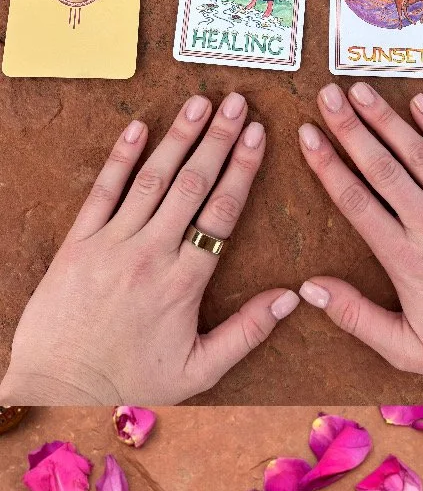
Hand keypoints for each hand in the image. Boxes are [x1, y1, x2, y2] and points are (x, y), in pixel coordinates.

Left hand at [2, 94, 298, 405]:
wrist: (63, 387)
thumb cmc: (133, 384)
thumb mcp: (200, 370)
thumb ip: (247, 332)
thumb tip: (291, 299)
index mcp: (184, 284)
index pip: (221, 213)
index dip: (243, 170)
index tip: (259, 137)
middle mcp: (150, 254)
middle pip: (192, 184)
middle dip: (218, 140)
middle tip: (238, 103)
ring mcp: (111, 244)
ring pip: (152, 179)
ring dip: (178, 137)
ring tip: (200, 104)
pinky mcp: (78, 243)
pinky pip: (103, 190)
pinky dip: (121, 157)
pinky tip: (138, 128)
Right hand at [296, 83, 422, 397]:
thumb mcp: (407, 349)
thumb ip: (356, 316)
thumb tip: (309, 288)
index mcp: (406, 261)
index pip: (355, 201)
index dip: (327, 165)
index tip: (306, 135)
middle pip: (382, 167)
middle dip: (350, 128)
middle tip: (327, 95)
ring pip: (420, 155)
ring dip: (388, 120)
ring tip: (362, 91)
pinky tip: (421, 105)